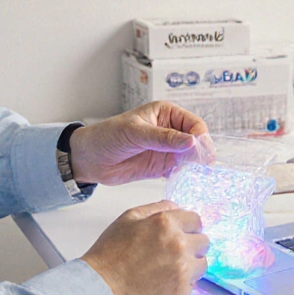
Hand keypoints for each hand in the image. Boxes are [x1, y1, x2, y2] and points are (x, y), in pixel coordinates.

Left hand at [69, 101, 211, 185]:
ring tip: (196, 176)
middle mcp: (170, 130)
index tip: (200, 151)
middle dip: (201, 153)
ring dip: (196, 166)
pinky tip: (185, 181)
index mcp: (166, 113)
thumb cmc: (108, 136)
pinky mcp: (162, 166)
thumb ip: (163, 138)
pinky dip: (185, 176)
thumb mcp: (135, 133)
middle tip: (203, 167)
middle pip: (196, 141)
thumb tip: (190, 141)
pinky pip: (180, 171)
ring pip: (191, 157)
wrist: (90, 158)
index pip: (193, 123)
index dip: (200, 137)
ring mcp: (167, 149)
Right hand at [81, 200, 208, 294]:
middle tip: (173, 251)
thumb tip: (176, 207)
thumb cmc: (111, 253)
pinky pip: (193, 285)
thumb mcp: (128, 218)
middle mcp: (179, 245)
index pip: (197, 220)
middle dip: (192, 244)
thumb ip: (157, 208)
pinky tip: (163, 281)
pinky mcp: (182, 293)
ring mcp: (182, 271)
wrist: (102, 289)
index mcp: (166, 223)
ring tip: (168, 267)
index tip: (183, 232)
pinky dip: (182, 283)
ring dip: (190, 264)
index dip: (188, 226)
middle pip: (204, 242)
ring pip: (202, 264)